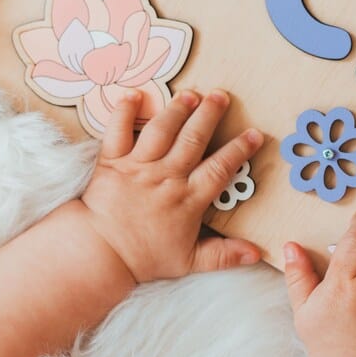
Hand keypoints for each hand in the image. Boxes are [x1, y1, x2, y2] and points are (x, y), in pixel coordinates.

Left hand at [80, 89, 263, 282]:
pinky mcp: (112, 162)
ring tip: (192, 94)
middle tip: (221, 96)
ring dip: (178, 109)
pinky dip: (124, 111)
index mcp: (188, 199)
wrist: (99, 255)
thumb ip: (224, 255)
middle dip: (209, 115)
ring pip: (162, 130)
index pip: (220, 168)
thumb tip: (256, 254)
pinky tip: (134, 95)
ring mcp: (138, 167)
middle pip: (193, 139)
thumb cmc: (144, 258)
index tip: (254, 134)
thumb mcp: (189, 262)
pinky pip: (118, 130)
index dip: (239, 150)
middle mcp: (166, 177)